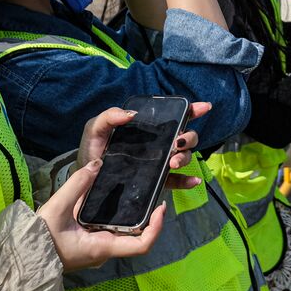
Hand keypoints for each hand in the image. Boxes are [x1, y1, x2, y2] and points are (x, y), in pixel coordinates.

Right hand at [38, 158, 165, 270]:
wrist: (20, 256)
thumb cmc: (39, 238)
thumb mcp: (58, 208)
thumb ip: (77, 185)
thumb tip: (97, 164)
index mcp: (101, 247)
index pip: (141, 245)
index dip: (156, 227)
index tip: (161, 206)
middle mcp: (103, 251)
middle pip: (136, 238)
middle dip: (148, 218)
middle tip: (153, 194)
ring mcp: (96, 250)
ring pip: (124, 234)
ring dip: (134, 218)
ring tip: (138, 193)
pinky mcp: (89, 245)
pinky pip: (111, 232)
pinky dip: (119, 218)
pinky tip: (114, 201)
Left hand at [76, 103, 210, 175]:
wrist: (86, 181)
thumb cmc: (93, 151)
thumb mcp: (96, 129)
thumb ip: (109, 116)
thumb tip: (132, 114)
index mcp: (148, 129)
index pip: (175, 116)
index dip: (192, 110)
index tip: (204, 107)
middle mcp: (159, 144)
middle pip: (186, 137)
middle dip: (189, 137)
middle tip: (177, 142)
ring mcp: (160, 164)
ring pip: (184, 157)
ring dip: (185, 157)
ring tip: (172, 162)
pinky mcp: (157, 183)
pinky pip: (177, 181)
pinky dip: (188, 181)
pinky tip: (193, 181)